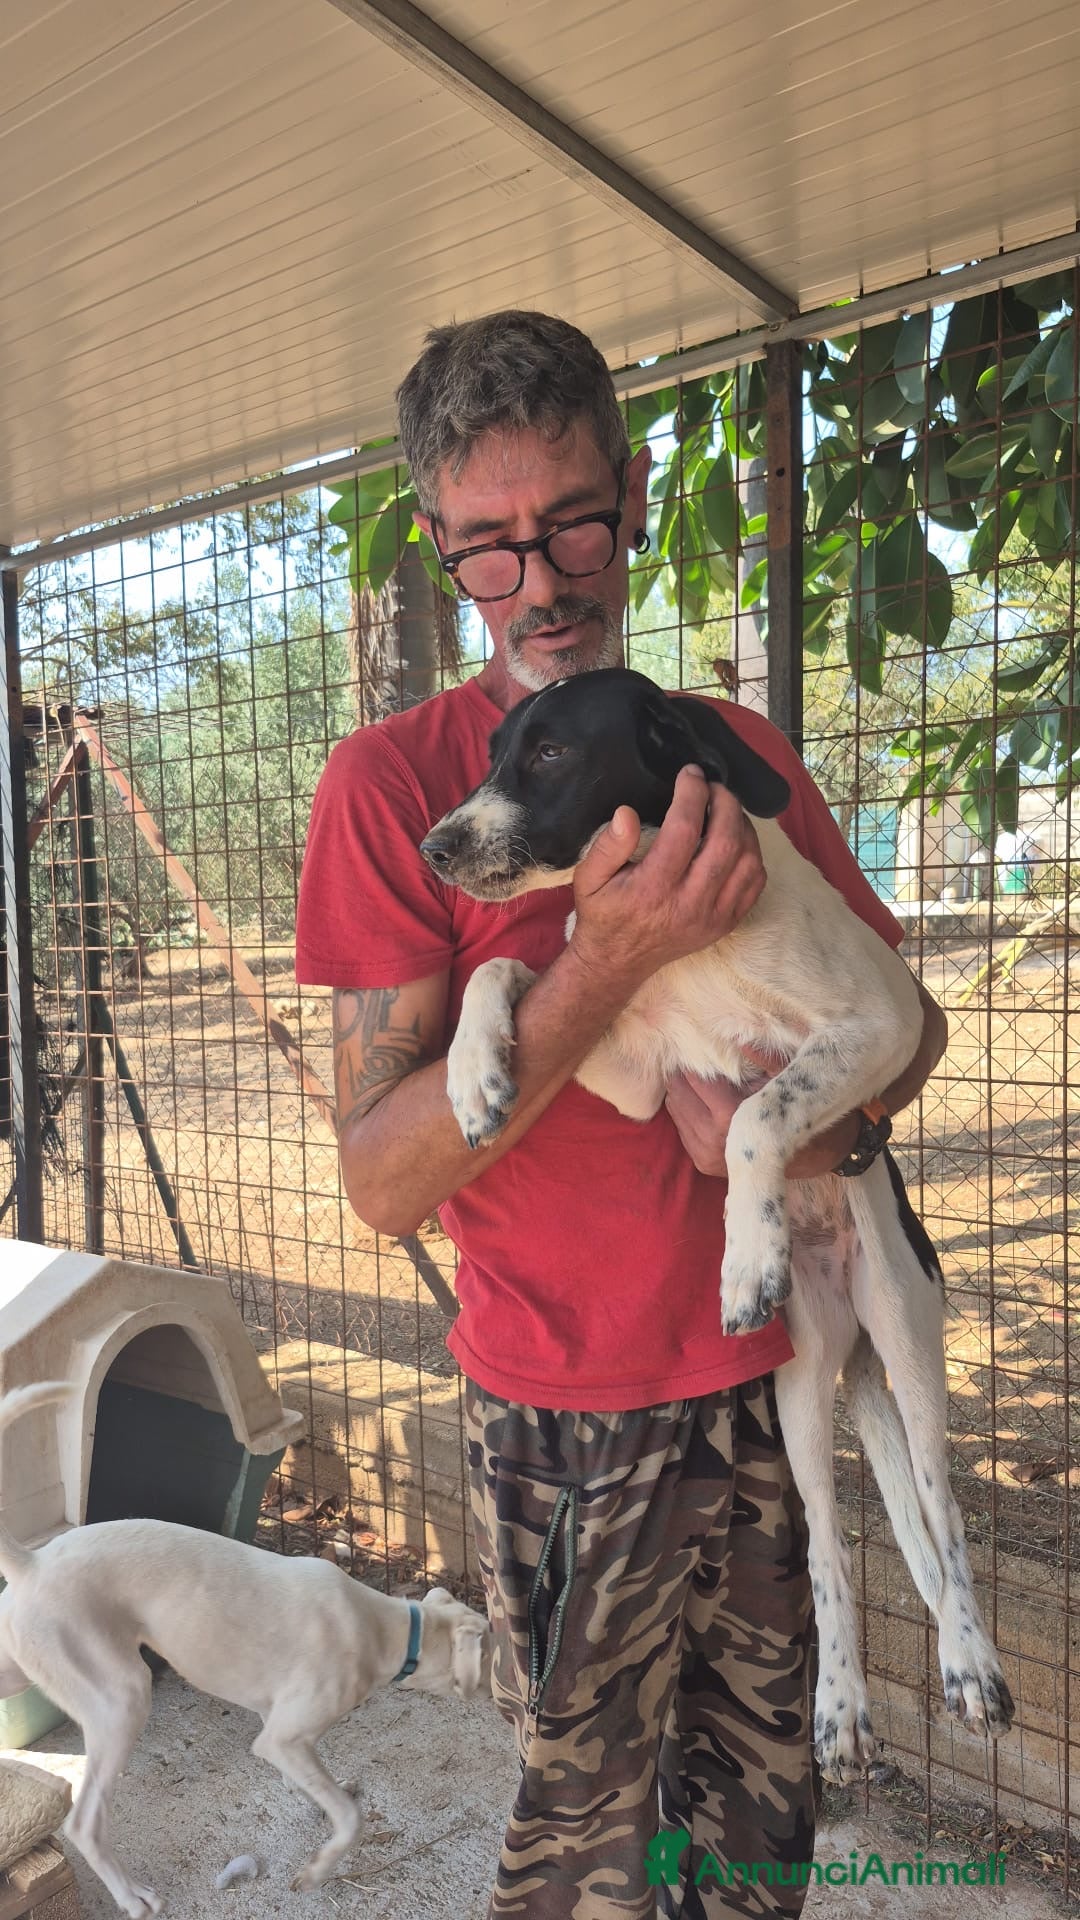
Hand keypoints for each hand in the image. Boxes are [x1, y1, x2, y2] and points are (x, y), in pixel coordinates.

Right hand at [569, 766, 765, 991]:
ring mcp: (713, 916)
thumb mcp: (588, 879)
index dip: (692, 794)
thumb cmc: (603, 914)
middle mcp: (689, 903)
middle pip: (726, 842)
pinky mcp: (726, 924)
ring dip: (743, 826)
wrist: (617, 962)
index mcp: (653, 889)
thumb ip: (607, 845)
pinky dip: (752, 855)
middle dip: (725, 803)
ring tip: (726, 809)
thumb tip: (627, 814)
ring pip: (748, 861)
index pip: (684, 830)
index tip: (690, 773)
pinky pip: (755, 883)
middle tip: (714, 787)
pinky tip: (736, 840)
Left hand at [665, 1050, 784, 1177]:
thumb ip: (767, 1060)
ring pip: (675, 1109)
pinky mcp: (701, 1162)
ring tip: (696, 1079)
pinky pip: (681, 1127)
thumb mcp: (786, 1083)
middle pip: (679, 1092)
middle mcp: (712, 1137)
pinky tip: (700, 1101)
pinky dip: (686, 1111)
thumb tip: (742, 1039)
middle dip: (684, 1074)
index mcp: (730, 1115)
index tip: (699, 1047)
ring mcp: (704, 1153)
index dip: (696, 1060)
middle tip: (693, 1059)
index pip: (697, 1078)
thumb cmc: (794, 1115)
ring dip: (682, 1091)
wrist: (799, 1161)